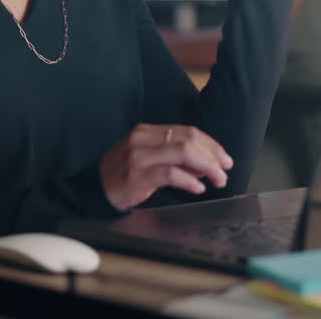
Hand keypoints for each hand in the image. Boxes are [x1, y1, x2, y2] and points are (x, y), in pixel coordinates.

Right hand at [98, 124, 234, 210]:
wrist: (95, 188)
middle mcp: (142, 139)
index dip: (211, 145)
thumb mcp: (149, 159)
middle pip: (188, 139)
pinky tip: (197, 188)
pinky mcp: (136, 175)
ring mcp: (138, 156)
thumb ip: (176, 159)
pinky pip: (170, 174)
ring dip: (206, 167)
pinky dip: (189, 180)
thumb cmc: (123, 175)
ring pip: (182, 152)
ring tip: (216, 180)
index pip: (187, 131)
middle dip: (213, 156)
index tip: (225, 159)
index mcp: (147, 131)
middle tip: (224, 172)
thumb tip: (206, 165)